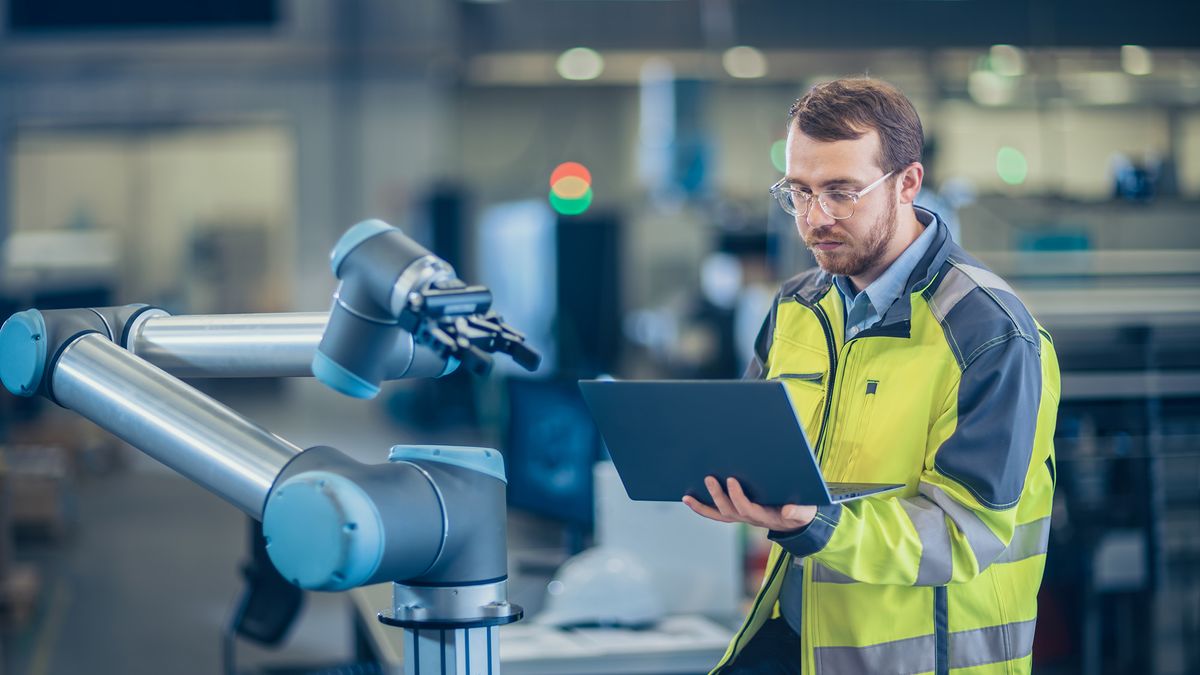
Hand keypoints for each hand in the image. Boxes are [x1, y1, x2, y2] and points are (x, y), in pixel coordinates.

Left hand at [682, 476, 816, 531]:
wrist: (797, 521)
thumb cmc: (801, 512)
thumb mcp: (805, 512)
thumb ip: (799, 511)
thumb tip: (787, 510)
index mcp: (765, 516)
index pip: (748, 509)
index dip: (738, 496)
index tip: (732, 480)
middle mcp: (750, 519)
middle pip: (729, 511)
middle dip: (718, 495)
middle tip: (709, 477)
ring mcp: (741, 517)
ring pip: (719, 514)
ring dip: (702, 506)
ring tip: (687, 496)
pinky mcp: (736, 512)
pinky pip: (716, 513)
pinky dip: (702, 508)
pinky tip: (688, 499)